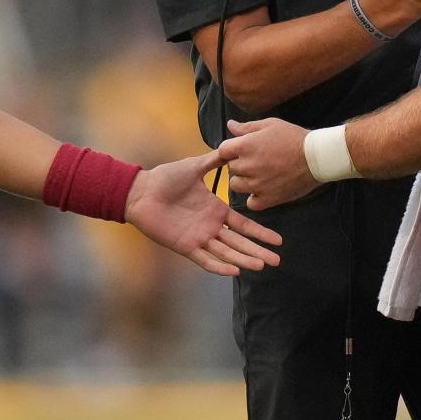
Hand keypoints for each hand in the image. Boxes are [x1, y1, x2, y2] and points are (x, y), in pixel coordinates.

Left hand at [124, 150, 282, 276]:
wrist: (142, 191)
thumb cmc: (166, 177)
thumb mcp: (196, 166)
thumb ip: (215, 160)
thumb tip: (233, 148)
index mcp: (216, 210)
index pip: (244, 225)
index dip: (260, 233)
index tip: (278, 240)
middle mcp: (211, 227)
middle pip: (240, 243)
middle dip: (259, 251)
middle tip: (277, 261)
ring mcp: (199, 238)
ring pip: (227, 252)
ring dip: (244, 260)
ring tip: (261, 266)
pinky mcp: (185, 246)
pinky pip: (205, 259)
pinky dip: (219, 266)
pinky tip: (234, 271)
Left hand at [219, 117, 317, 209]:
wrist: (317, 157)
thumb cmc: (294, 137)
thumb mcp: (270, 125)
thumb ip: (247, 127)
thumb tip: (230, 125)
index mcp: (245, 146)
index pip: (223, 151)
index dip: (231, 150)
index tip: (242, 150)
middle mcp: (247, 166)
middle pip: (232, 168)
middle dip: (241, 163)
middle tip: (259, 160)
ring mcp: (256, 185)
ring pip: (237, 186)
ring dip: (245, 180)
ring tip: (261, 174)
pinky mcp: (267, 199)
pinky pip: (251, 202)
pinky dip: (255, 197)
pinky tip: (264, 189)